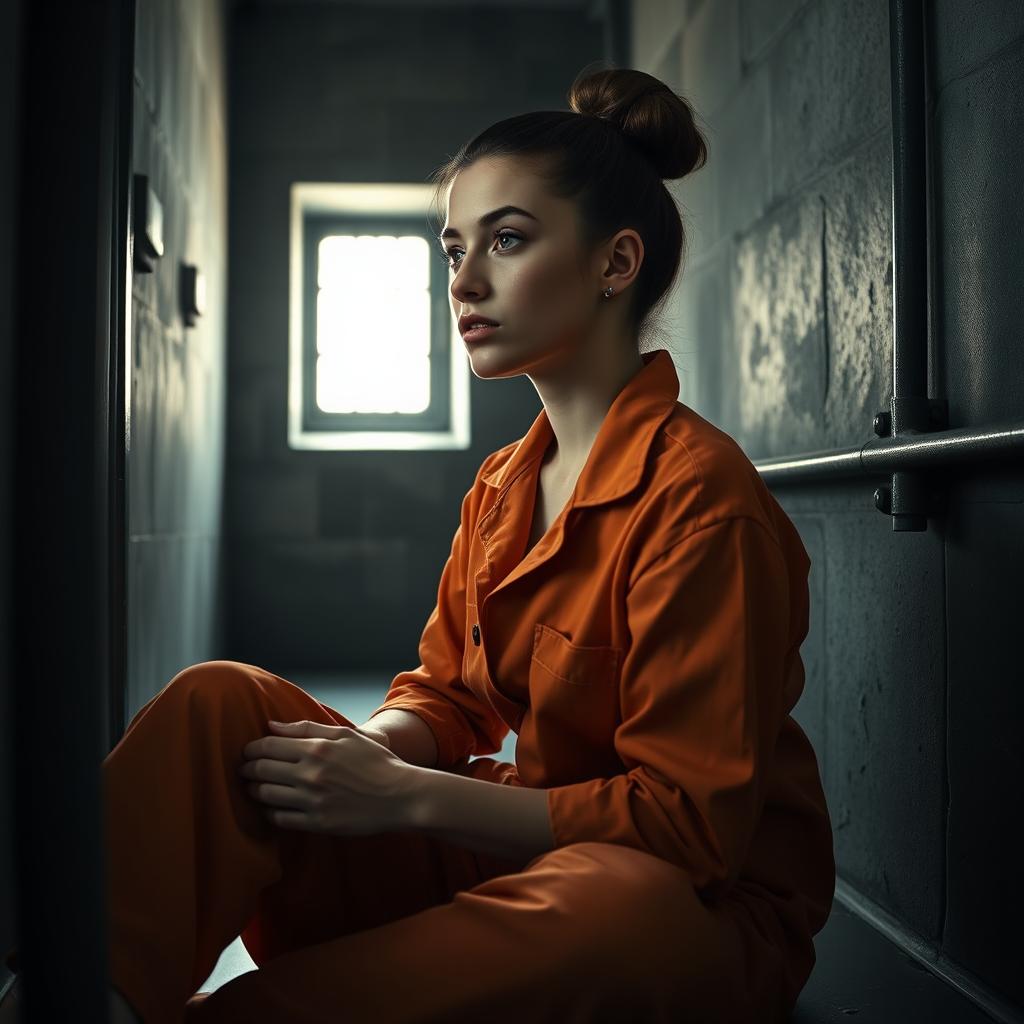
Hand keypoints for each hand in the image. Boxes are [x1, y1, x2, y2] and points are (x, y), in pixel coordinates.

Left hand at [238, 720, 414, 835]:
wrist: (399, 795)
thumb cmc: (375, 761)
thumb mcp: (346, 735)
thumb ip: (307, 728)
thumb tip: (272, 726)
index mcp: (316, 749)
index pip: (267, 747)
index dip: (251, 749)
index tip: (247, 751)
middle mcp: (310, 774)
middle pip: (260, 771)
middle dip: (246, 769)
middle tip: (245, 769)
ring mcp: (312, 801)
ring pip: (265, 795)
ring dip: (254, 790)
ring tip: (254, 787)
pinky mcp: (317, 823)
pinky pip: (280, 819)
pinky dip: (269, 812)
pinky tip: (272, 807)